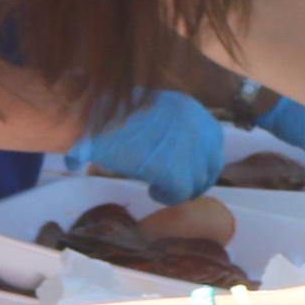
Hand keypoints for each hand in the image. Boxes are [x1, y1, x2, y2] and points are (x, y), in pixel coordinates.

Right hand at [81, 90, 228, 200]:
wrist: (91, 116)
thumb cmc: (109, 111)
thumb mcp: (148, 108)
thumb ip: (166, 126)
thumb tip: (172, 150)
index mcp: (189, 108)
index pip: (212, 141)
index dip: (202, 161)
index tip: (188, 171)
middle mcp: (196, 124)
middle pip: (211, 164)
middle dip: (196, 180)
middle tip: (175, 188)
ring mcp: (187, 147)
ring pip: (197, 182)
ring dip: (180, 190)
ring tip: (158, 189)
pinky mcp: (172, 169)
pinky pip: (181, 193)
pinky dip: (167, 197)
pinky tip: (152, 192)